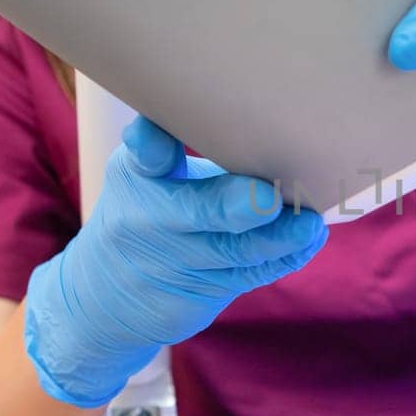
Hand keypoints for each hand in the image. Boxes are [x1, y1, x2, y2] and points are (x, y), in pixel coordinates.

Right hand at [24, 116, 327, 406]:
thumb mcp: (144, 175)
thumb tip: (257, 121)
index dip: (148, 143)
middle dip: (234, 206)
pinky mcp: (197, 294)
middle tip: (269, 198)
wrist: (107, 294)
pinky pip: (247, 276)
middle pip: (196, 212)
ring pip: (233, 251)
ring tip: (309, 225)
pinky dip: (282, 259)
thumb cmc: (145, 212)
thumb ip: (181, 151)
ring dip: (277, 239)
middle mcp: (151, 220)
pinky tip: (308, 241)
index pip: (142, 156)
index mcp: (138, 175)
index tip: (151, 133)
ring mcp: (174, 263)